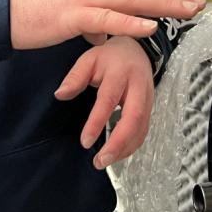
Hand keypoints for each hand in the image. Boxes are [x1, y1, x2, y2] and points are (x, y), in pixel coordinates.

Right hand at [9, 0, 204, 49]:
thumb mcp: (66, 16)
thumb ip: (89, 22)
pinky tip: (150, 26)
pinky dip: (130, 22)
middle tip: (199, 3)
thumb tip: (103, 34)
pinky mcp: (70, 14)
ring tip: (187, 10)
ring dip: (162, 4)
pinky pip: (105, 18)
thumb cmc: (29, 14)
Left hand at [54, 36, 153, 169]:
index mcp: (120, 72)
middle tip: (101, 160)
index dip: (97, 122)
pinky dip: (131, 145)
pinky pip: (144, 130)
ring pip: (141, 127)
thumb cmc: (110, 57)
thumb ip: (75, 77)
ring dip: (125, 148)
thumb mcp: (89, 59)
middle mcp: (138, 86)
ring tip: (104, 161)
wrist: (137, 50)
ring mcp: (148, 98)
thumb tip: (60, 95)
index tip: (85, 142)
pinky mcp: (150, 108)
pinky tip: (117, 154)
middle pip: (134, 117)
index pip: (108, 100)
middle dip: (118, 142)